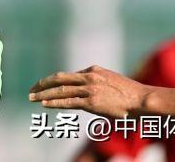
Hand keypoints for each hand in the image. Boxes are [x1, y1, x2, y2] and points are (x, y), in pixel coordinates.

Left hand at [29, 65, 151, 118]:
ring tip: (32, 98)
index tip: (44, 87)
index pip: (68, 76)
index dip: (54, 82)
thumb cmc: (131, 94)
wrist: (143, 99)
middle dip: (42, 84)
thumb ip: (97, 83)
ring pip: (60, 91)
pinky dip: (55, 103)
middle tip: (31, 90)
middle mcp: (88, 77)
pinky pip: (68, 102)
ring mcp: (89, 89)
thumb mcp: (111, 81)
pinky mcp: (91, 101)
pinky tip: (45, 104)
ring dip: (44, 94)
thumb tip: (88, 92)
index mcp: (93, 70)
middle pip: (59, 79)